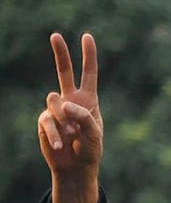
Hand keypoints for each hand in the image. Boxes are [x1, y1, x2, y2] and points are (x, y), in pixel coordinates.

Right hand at [39, 31, 101, 202]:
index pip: (89, 74)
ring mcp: (56, 109)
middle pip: (63, 72)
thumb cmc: (90, 150)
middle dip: (60, 53)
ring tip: (72, 135)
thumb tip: (64, 103)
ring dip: (64, 119)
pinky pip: (47, 120)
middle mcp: (71, 100)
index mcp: (88, 100)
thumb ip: (83, 116)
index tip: (87, 36)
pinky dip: (55, 133)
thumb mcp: (94, 134)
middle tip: (55, 35)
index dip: (88, 55)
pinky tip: (61, 145)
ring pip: (54, 101)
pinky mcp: (44, 120)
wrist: (75, 167)